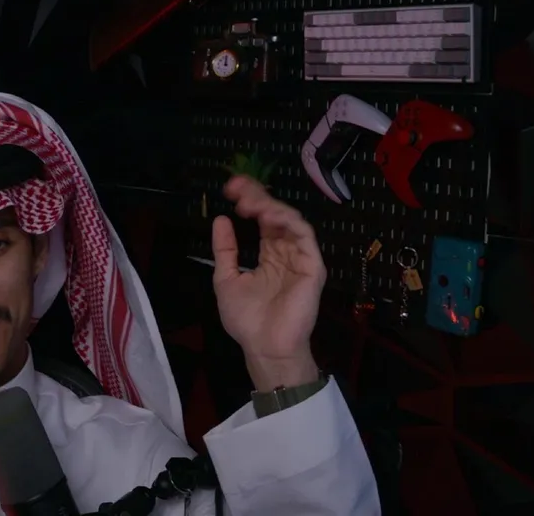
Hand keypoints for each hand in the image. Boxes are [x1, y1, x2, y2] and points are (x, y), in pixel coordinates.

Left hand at [211, 176, 325, 389]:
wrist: (265, 347)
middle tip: (237, 187)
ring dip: (269, 205)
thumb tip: (221, 219)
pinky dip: (287, 220)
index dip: (250, 200)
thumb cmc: (247, 320)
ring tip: (249, 202)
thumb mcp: (226, 279)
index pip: (263, 220)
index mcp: (269, 256)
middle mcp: (287, 253)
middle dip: (257, 196)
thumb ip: (225, 250)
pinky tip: (267, 215)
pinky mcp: (312, 266)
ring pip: (290, 220)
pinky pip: (304, 235)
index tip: (230, 188)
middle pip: (276, 215)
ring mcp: (301, 258)